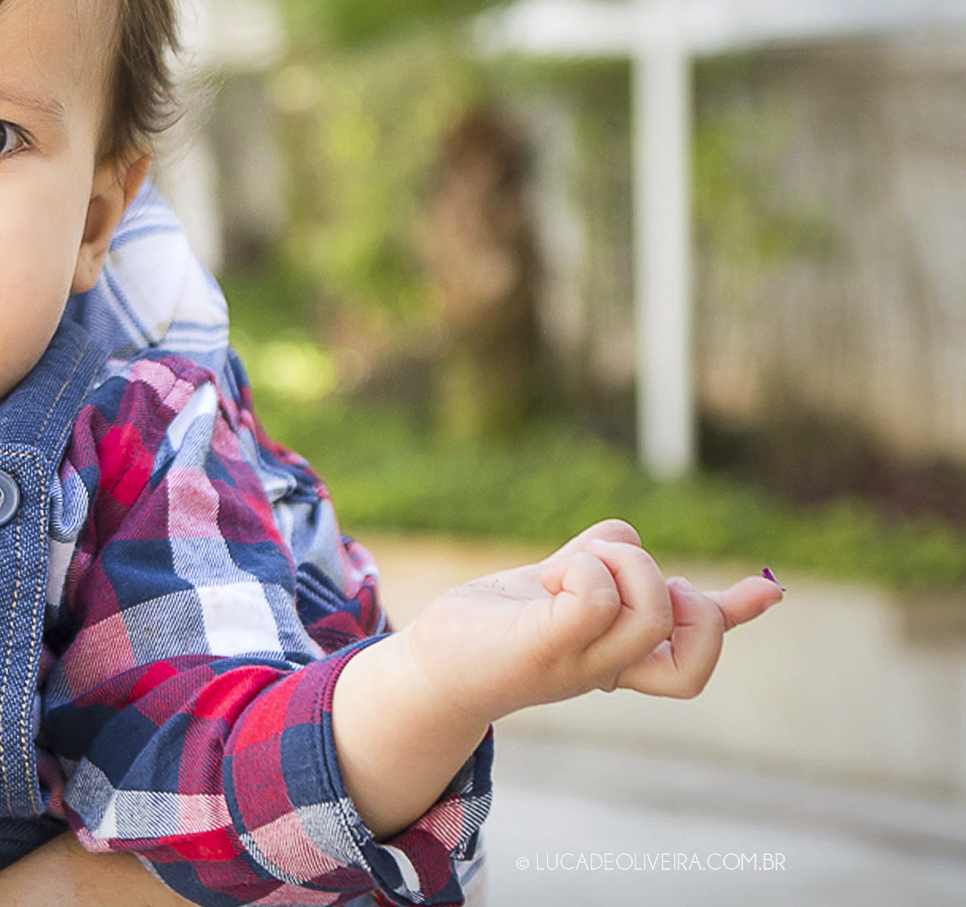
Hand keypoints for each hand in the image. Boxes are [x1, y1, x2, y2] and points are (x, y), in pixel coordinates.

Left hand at [401, 519, 782, 722]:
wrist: (433, 665)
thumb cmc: (493, 624)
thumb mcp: (555, 584)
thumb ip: (597, 561)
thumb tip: (632, 535)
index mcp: (619, 658)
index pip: (693, 654)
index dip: (734, 619)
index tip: (771, 589)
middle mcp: (608, 668)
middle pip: (689, 637)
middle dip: (675, 588)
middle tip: (623, 575)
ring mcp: (577, 662)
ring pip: (648, 612)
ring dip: (621, 567)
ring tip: (571, 567)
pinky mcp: (540, 648)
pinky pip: (593, 601)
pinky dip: (582, 569)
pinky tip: (548, 578)